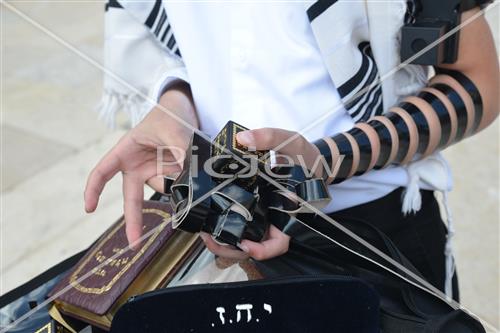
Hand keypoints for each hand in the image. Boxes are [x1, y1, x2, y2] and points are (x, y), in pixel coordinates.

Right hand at [84, 85, 197, 246]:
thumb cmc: (168, 116)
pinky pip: (179, 185)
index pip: (103, 172)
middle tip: (134, 243)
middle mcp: (137, 166)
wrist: (185, 112)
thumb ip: (179, 151)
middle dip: (134, 220)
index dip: (93, 189)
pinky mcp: (171, 176)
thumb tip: (188, 175)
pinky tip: (194, 164)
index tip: (89, 208)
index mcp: (126, 151)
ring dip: (178, 180)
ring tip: (188, 155)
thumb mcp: (172, 129)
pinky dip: (188, 180)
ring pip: (164, 188)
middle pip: (131, 197)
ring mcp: (154, 172)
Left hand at [201, 127, 316, 260]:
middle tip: (209, 236)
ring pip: (241, 238)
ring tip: (203, 231)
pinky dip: (222, 222)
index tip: (245, 244)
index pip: (278, 243)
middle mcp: (273, 220)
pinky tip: (208, 214)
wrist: (307, 159)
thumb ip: (270, 138)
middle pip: (252, 246)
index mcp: (287, 213)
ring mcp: (261, 216)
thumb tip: (242, 139)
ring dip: (222, 240)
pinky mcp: (251, 209)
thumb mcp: (292, 143)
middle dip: (229, 247)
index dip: (263, 250)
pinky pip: (237, 222)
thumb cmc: (305, 157)